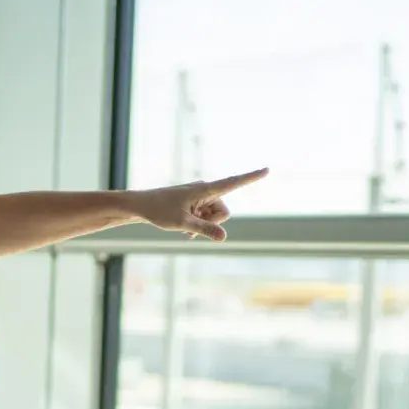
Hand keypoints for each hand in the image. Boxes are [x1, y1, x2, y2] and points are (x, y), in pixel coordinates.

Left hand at [131, 168, 268, 240]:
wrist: (142, 206)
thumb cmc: (159, 212)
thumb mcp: (183, 224)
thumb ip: (204, 230)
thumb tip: (224, 238)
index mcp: (205, 189)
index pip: (233, 183)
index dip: (251, 178)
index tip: (267, 170)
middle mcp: (206, 190)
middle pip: (224, 212)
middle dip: (212, 223)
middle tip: (191, 226)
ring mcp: (201, 196)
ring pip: (215, 217)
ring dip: (204, 225)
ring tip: (185, 228)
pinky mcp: (196, 202)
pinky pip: (206, 217)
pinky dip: (199, 224)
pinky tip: (185, 229)